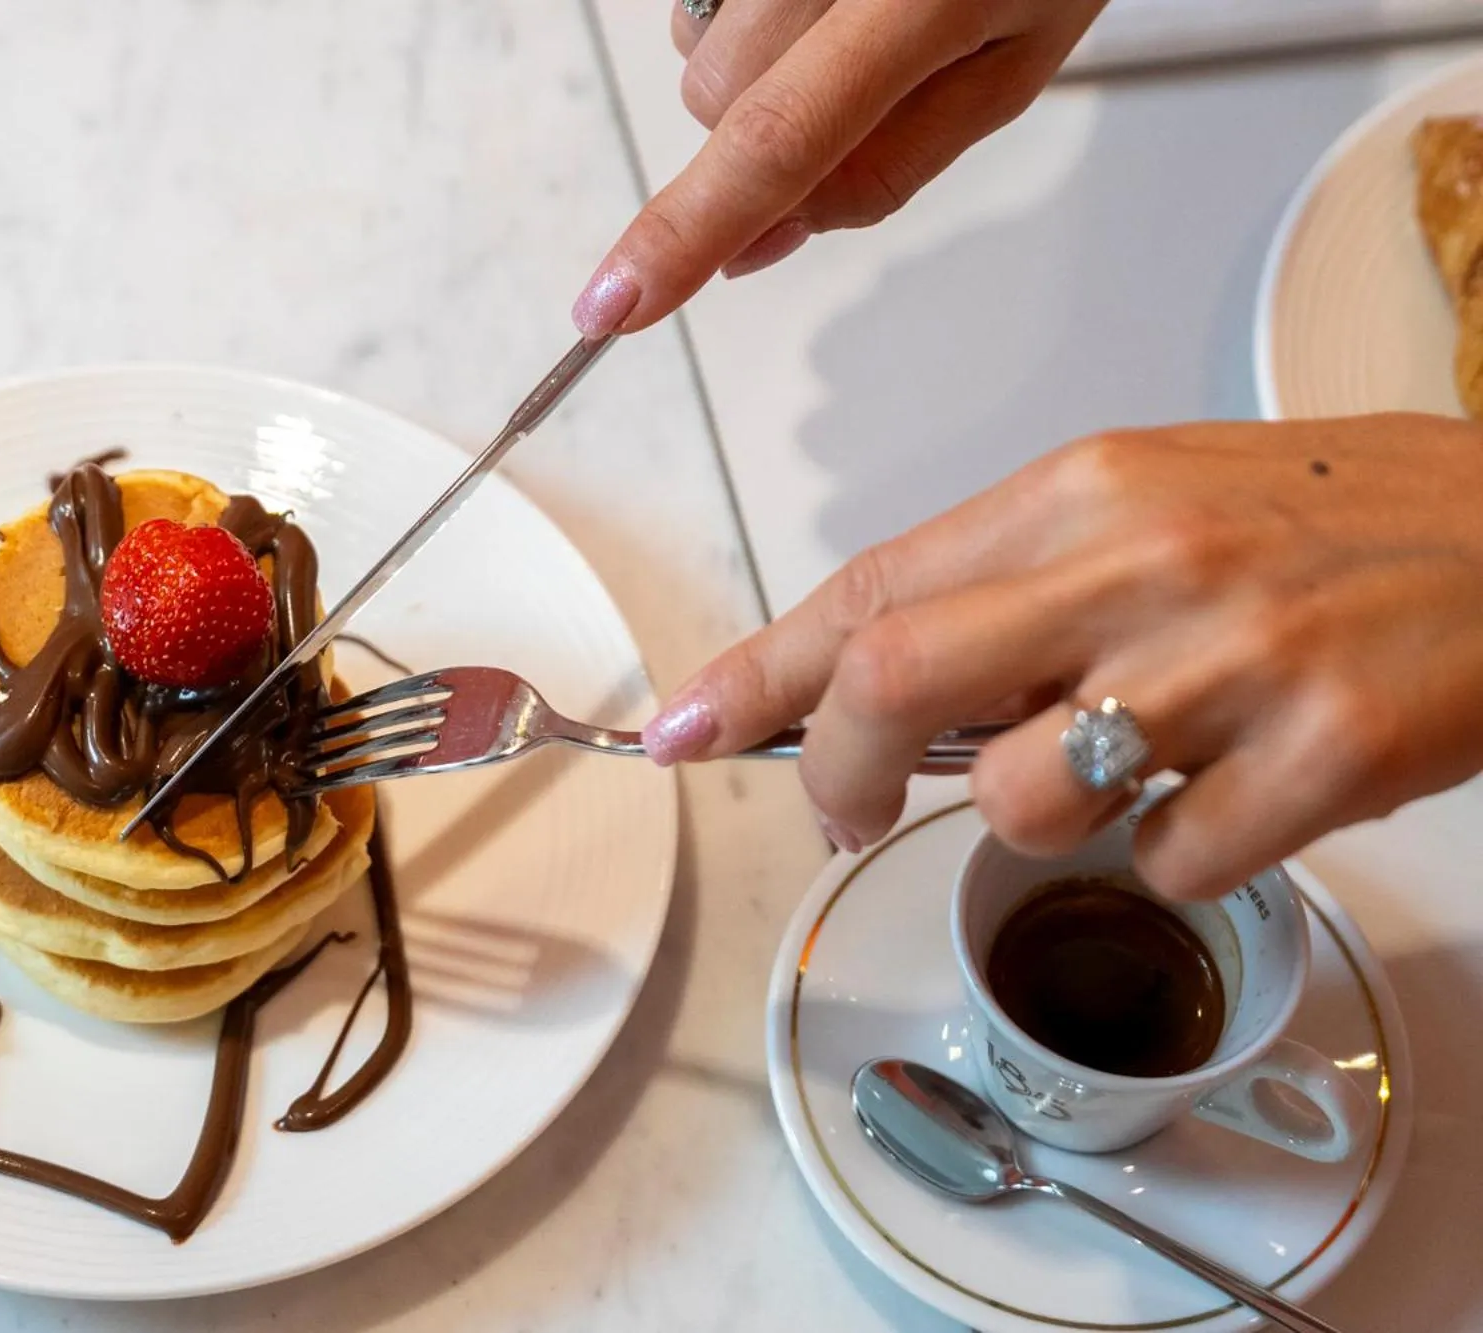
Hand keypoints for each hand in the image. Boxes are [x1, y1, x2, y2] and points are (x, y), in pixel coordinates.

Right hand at [571, 0, 1105, 336]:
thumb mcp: (1005, 71)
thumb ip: (886, 171)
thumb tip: (755, 248)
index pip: (779, 139)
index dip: (688, 230)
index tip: (615, 306)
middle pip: (718, 98)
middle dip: (758, 135)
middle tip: (859, 85)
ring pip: (697, 47)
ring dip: (751, 66)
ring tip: (849, 15)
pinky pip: (702, 0)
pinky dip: (748, 15)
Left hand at [640, 415, 1482, 899]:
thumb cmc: (1335, 520)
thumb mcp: (1152, 505)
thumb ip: (1012, 585)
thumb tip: (873, 685)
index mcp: (1083, 490)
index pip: (869, 584)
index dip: (756, 673)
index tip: (678, 728)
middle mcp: (1142, 561)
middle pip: (897, 678)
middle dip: (835, 765)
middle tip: (846, 808)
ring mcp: (1234, 661)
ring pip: (1023, 800)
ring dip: (1032, 821)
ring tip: (1117, 773)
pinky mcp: (1327, 754)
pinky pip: (1173, 860)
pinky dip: (1174, 856)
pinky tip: (1231, 797)